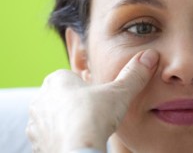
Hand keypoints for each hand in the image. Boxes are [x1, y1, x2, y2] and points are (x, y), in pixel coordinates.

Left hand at [26, 49, 158, 152]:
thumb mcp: (120, 93)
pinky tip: (79, 141)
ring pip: (55, 118)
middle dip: (77, 104)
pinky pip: (50, 137)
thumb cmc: (94, 117)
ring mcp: (36, 122)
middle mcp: (41, 98)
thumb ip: (133, 75)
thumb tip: (150, 56)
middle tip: (97, 114)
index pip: (73, 78)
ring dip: (68, 122)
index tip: (101, 99)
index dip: (90, 88)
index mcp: (57, 79)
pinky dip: (63, 139)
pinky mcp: (37, 142)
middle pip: (63, 98)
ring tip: (88, 130)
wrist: (78, 149)